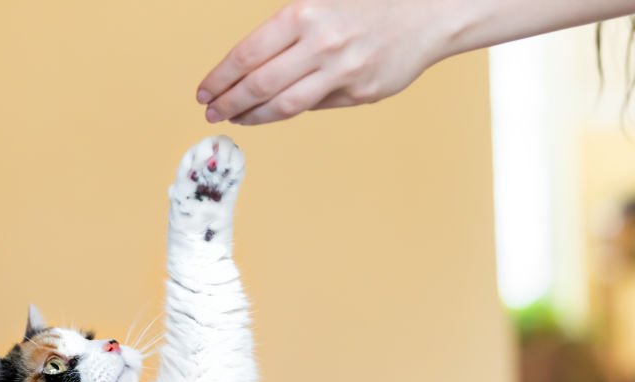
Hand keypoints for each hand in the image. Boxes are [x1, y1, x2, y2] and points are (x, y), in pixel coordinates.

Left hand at [196, 0, 450, 124]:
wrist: (430, 11)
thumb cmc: (371, 1)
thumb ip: (288, 27)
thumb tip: (251, 67)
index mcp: (305, 13)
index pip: (247, 53)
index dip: (220, 76)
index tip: (205, 90)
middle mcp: (322, 44)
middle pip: (259, 85)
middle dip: (228, 101)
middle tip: (211, 110)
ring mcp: (342, 73)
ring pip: (284, 105)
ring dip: (253, 115)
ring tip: (235, 118)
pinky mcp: (361, 93)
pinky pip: (315, 106)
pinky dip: (289, 110)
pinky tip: (272, 111)